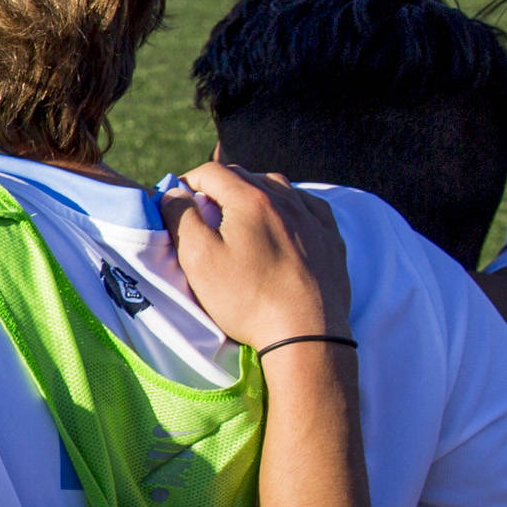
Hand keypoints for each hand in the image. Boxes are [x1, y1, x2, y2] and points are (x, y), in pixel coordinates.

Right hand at [166, 164, 350, 353]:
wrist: (307, 335)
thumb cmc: (247, 298)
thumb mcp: (199, 259)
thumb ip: (181, 218)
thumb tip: (175, 192)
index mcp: (250, 199)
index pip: (212, 172)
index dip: (189, 181)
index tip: (179, 201)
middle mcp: (285, 199)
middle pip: (245, 176)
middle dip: (220, 187)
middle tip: (205, 212)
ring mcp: (313, 218)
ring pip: (279, 187)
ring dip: (255, 193)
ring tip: (242, 216)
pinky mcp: (331, 238)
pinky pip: (309, 206)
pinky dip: (290, 206)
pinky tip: (284, 222)